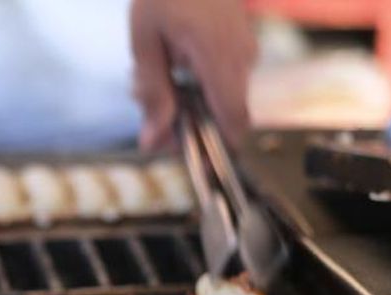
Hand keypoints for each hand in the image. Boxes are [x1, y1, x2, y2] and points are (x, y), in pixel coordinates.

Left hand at [130, 0, 255, 149]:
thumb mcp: (145, 42)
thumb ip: (152, 93)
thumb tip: (154, 140)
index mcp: (220, 59)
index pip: (233, 122)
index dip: (215, 148)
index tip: (188, 157)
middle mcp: (242, 58)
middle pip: (223, 115)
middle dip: (186, 122)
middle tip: (151, 111)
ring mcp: (245, 48)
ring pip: (220, 97)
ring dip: (187, 100)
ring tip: (154, 76)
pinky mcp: (240, 42)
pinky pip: (221, 77)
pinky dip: (195, 82)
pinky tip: (170, 63)